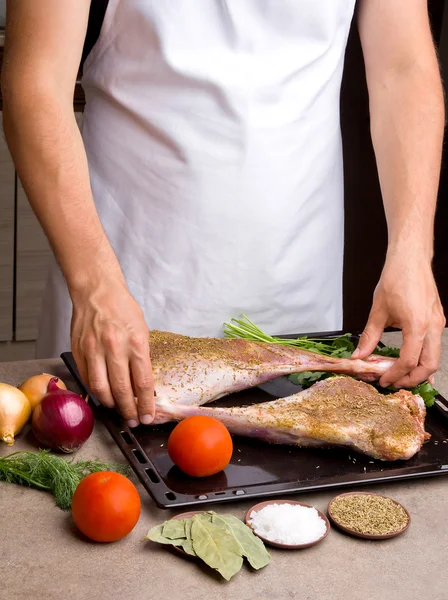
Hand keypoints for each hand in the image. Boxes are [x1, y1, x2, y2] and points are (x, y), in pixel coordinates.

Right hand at [70, 278, 154, 426]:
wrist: (97, 292)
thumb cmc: (123, 309)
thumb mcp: (142, 331)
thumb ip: (142, 358)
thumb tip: (143, 384)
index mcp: (135, 343)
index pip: (142, 383)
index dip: (145, 404)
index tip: (147, 416)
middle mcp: (114, 348)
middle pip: (121, 390)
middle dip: (128, 410)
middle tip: (132, 420)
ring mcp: (94, 350)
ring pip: (100, 389)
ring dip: (110, 404)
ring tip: (117, 409)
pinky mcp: (79, 351)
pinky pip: (87, 378)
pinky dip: (95, 390)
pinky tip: (102, 393)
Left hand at [352, 256, 444, 387]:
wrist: (410, 258)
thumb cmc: (396, 278)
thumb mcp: (378, 311)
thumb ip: (370, 337)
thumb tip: (359, 356)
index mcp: (417, 325)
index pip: (408, 361)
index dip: (394, 375)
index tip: (383, 380)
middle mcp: (432, 326)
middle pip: (429, 366)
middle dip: (412, 379)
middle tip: (394, 383)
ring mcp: (438, 323)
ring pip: (434, 358)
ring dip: (419, 370)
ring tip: (400, 374)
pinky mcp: (437, 319)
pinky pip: (434, 346)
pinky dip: (423, 357)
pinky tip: (410, 360)